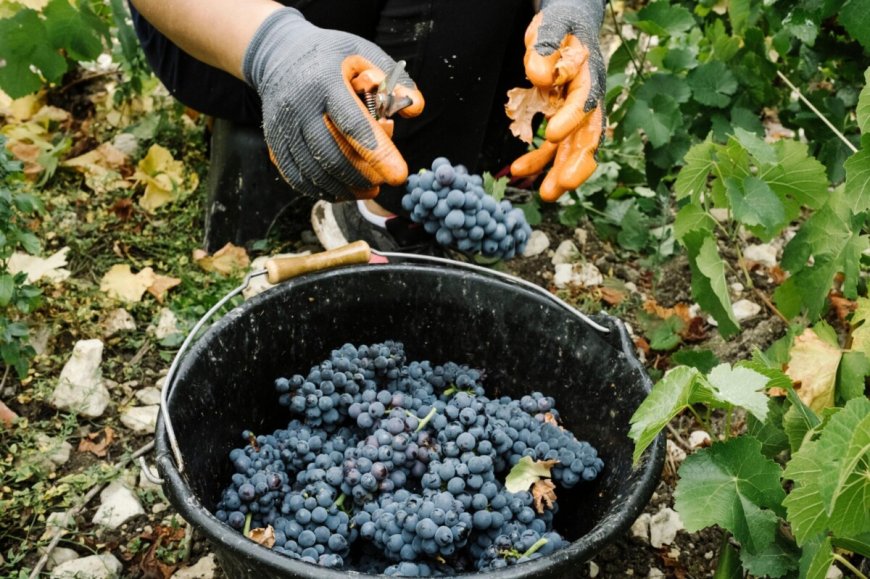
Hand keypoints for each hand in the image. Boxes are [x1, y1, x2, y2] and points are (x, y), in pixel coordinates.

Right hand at [243, 8, 423, 200]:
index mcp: (325, 82)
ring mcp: (282, 126)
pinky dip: (321, 190)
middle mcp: (299, 106)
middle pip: (331, 156)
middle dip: (362, 177)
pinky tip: (341, 189)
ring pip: (313, 172)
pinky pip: (296, 176)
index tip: (398, 175)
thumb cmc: (330, 56)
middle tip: (382, 184)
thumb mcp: (365, 54)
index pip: (353, 124)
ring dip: (344, 189)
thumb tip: (415, 108)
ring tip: (367, 189)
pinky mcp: (273, 141)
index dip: (377, 153)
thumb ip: (395, 81)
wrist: (279, 54)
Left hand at [510, 0, 605, 201]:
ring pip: (572, 147)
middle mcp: (588, 97)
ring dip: (560, 171)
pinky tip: (518, 170)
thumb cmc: (562, 23)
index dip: (571, 118)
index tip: (552, 134)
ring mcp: (577, 112)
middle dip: (576, 162)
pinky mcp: (563, 119)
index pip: (584, 100)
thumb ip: (546, 47)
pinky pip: (552, 145)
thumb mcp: (553, 25)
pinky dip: (537, 158)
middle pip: (588, 134)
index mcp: (589, 74)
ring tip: (547, 195)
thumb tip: (539, 75)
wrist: (570, 24)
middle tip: (563, 185)